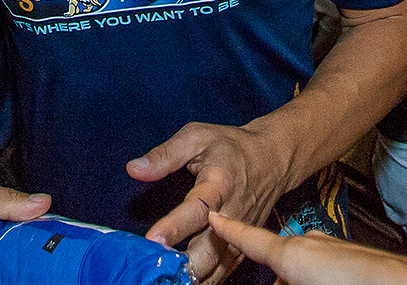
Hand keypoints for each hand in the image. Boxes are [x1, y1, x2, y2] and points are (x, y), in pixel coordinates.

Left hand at [129, 122, 293, 283]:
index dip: (174, 226)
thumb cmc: (230, 146)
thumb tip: (133, 169)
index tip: (151, 239)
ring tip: (165, 280)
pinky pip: (225, 271)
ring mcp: (241, 234)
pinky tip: (185, 283)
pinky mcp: (244, 245)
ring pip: (218, 268)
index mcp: (219, 184)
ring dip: (193, 278)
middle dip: (184, 265)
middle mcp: (232, 214)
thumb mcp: (196, 137)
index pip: (196, 209)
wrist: (273, 158)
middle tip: (156, 271)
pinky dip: (205, 280)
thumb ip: (165, 155)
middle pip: (210, 250)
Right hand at [207, 212, 406, 284]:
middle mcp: (309, 247)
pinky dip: (323, 277)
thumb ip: (280, 272)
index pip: (250, 238)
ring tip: (304, 281)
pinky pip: (326, 268)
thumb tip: (276, 272)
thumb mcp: (296, 269)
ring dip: (302, 278)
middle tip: (282, 279)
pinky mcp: (352, 257)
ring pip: (305, 268)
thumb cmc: (351, 280)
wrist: (400, 283)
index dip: (229, 229)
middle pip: (280, 261)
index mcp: (291, 253)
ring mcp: (332, 251)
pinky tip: (333, 280)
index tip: (214, 217)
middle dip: (279, 276)